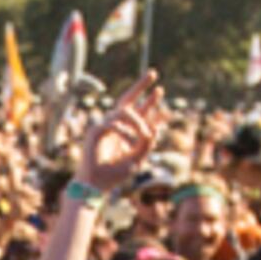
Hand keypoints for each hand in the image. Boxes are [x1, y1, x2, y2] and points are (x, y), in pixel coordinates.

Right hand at [77, 74, 166, 195]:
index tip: (165, 103)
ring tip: (145, 134)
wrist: (96, 186)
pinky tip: (127, 144)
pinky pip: (113, 124)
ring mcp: (104, 126)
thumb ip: (147, 145)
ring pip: (124, 111)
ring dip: (139, 121)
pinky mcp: (95, 131)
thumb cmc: (114, 175)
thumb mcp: (138, 159)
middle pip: (127, 99)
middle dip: (140, 86)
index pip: (140, 113)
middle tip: (153, 73)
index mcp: (125, 132)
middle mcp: (115, 126)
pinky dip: (124, 132)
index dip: (152, 107)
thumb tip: (157, 128)